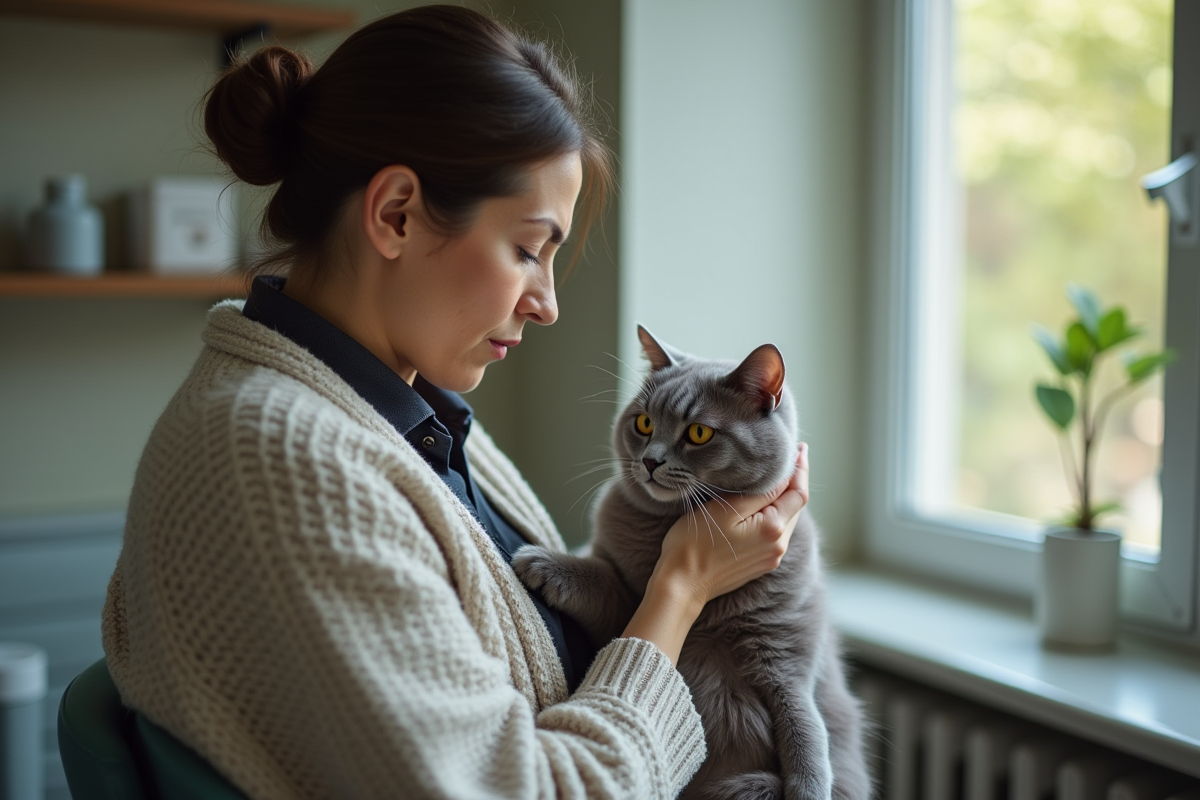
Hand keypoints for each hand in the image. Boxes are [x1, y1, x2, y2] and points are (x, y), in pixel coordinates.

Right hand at [653, 442, 809, 606]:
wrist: (682, 584)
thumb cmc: (696, 544)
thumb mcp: (727, 509)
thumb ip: (759, 493)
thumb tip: (783, 477)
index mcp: (773, 530)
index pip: (798, 493)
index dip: (801, 469)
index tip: (799, 449)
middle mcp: (777, 546)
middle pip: (795, 507)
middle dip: (794, 481)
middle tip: (789, 457)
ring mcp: (769, 558)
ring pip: (786, 520)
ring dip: (784, 498)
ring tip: (777, 477)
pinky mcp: (759, 564)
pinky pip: (775, 533)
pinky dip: (775, 514)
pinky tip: (764, 505)